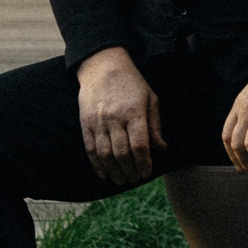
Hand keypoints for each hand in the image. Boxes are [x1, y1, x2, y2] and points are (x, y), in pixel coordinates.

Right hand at [75, 47, 161, 185]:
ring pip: (105, 153)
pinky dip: (96, 164)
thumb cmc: (132, 84)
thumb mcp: (151, 99)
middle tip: (135, 180)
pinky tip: (103, 174)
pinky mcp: (85, 123)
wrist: (103, 66)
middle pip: (122, 152)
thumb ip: (155, 126)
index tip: (147, 173)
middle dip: (130, 170)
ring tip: (121, 181)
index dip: (144, 162)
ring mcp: (98, 121)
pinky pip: (89, 148)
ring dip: (113, 171)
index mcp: (134, 112)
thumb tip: (161, 150)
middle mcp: (115, 118)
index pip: (140, 145)